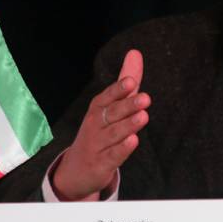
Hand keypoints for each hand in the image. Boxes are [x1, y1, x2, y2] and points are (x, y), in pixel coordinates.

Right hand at [52, 50, 149, 200]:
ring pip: (113, 134)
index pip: (107, 97)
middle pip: (112, 113)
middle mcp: (95, 124)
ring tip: (143, 117)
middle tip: (146, 98)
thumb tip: (135, 52)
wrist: (76, 168)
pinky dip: (122, 149)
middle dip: (128, 105)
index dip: (118, 90)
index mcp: (98, 108)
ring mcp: (97, 144)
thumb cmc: (99, 129)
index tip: (131, 81)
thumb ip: (126, 81)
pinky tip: (133, 141)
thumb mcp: (112, 104)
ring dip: (128, 125)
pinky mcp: (101, 163)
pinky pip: (112, 156)